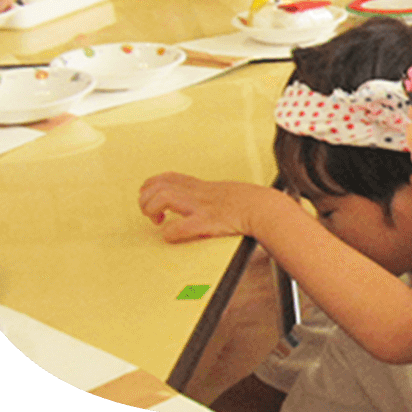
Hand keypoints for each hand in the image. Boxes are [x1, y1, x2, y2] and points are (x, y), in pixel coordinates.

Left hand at [139, 172, 289, 242]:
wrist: (266, 208)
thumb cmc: (249, 203)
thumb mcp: (226, 191)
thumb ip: (209, 194)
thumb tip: (200, 201)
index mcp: (201, 186)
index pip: (166, 177)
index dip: (151, 186)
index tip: (152, 198)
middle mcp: (197, 193)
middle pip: (157, 184)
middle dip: (145, 199)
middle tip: (152, 214)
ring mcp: (200, 206)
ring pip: (162, 198)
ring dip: (152, 210)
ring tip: (157, 220)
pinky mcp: (206, 222)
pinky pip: (179, 227)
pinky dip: (170, 233)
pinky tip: (172, 235)